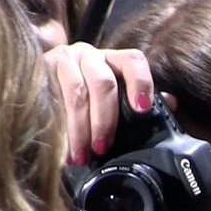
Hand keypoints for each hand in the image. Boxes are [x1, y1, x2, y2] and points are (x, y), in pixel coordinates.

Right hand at [43, 42, 157, 164]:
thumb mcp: (114, 98)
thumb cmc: (85, 99)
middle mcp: (90, 55)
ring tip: (81, 155)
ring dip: (80, 128)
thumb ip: (139, 100)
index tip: (142, 109)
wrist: (38, 86)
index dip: (140, 83)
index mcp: (113, 60)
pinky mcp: (40, 68)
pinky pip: (51, 97)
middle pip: (104, 83)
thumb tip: (172, 103)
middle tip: (103, 147)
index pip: (133, 61)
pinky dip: (58, 126)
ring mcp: (64, 59)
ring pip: (77, 93)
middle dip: (105, 120)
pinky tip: (60, 146)